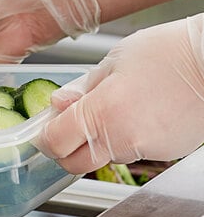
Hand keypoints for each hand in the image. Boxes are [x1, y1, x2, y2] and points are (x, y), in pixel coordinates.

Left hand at [36, 14, 203, 173]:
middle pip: (74, 164)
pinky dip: (123, 139)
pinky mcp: (163, 153)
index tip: (45, 128)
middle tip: (68, 126)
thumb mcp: (115, 59)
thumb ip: (82, 87)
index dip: (44, 137)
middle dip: (65, 149)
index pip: (54, 143)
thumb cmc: (172, 52)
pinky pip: (130, 152)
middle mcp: (120, 138)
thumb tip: (58, 103)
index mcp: (101, 112)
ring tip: (112, 109)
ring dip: (96, 142)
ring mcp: (143, 149)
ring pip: (103, 157)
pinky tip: (136, 114)